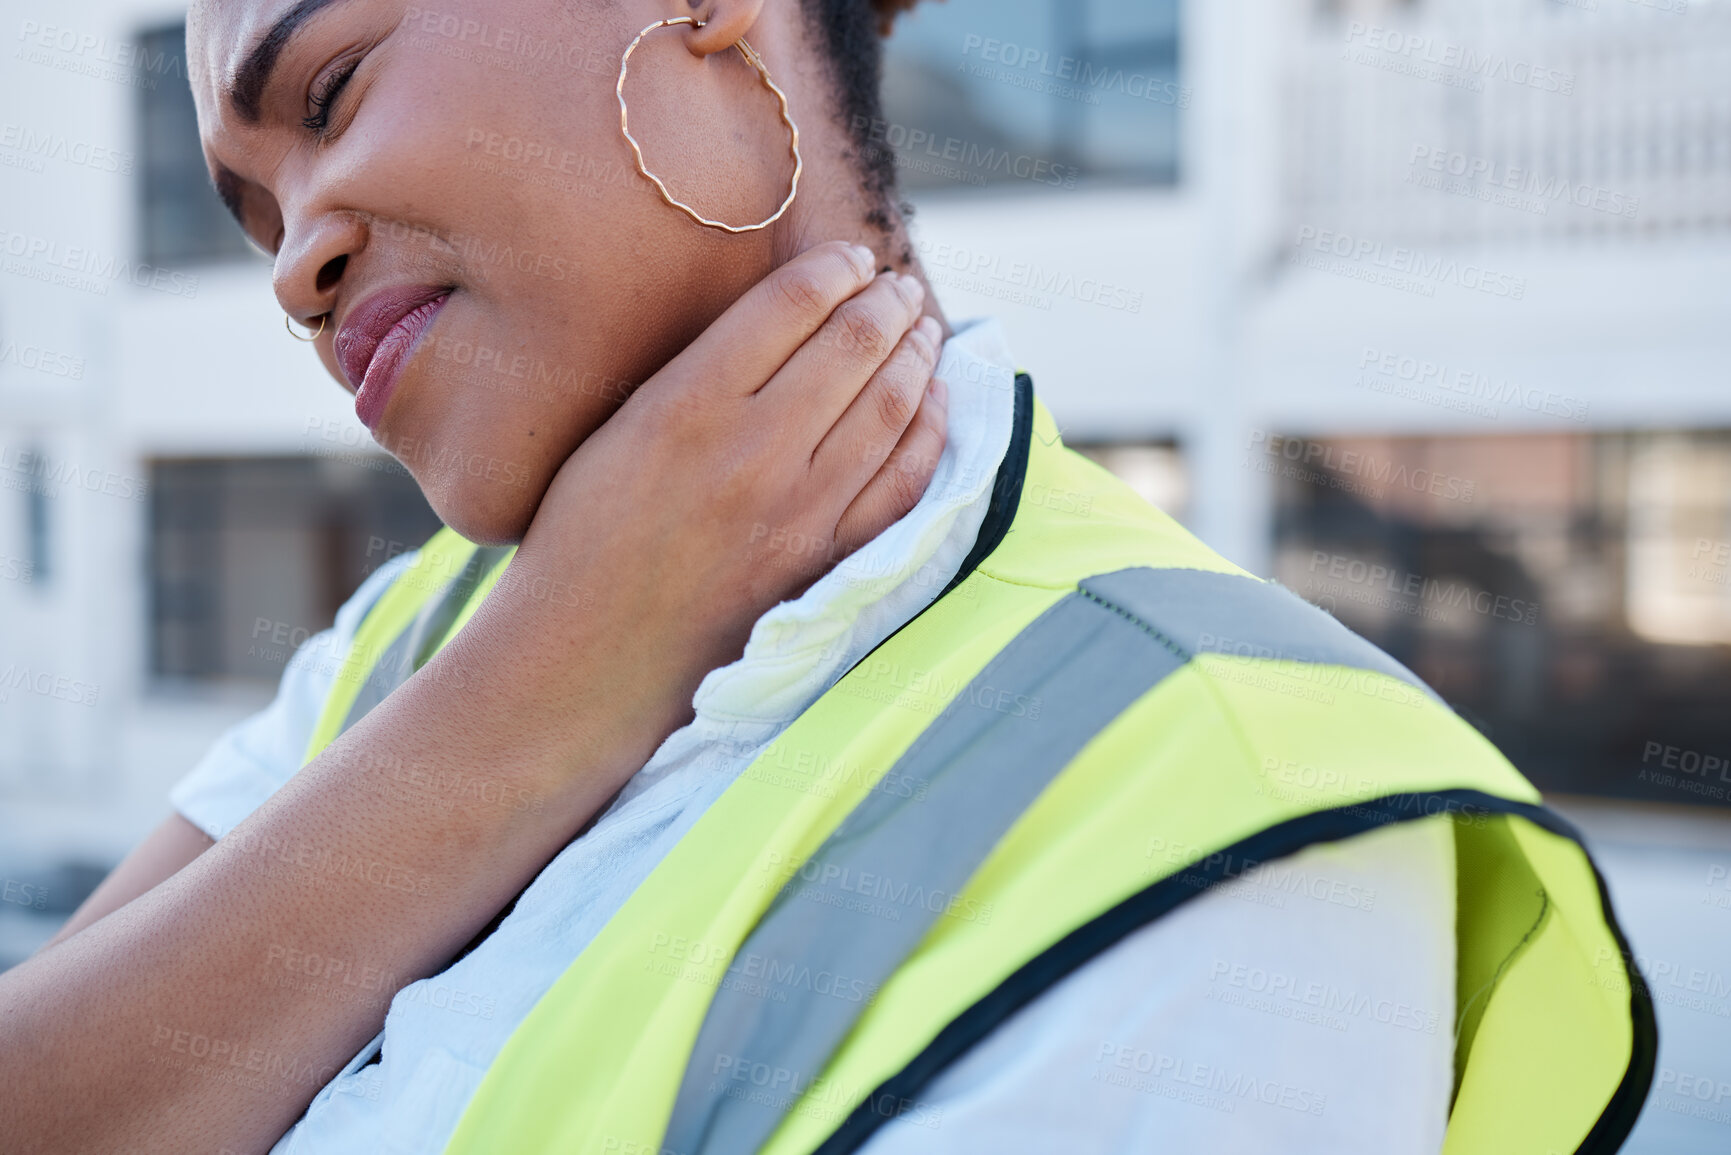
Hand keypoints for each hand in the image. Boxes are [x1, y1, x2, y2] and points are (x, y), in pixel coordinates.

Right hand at [492, 241, 949, 725]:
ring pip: (889, 405)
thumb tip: (781, 319)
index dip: (835, 269)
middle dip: (886, 301)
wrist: (585, 659)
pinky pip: (903, 482)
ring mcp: (798, 511)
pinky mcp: (825, 562)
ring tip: (922, 325)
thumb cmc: (583, 538)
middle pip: (853, 344)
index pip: (791, 303)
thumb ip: (695, 372)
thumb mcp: (616, 431)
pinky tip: (935, 402)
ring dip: (916, 354)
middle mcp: (751, 451)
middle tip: (895, 285)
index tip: (850, 259)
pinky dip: (929, 431)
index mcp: (685, 405)